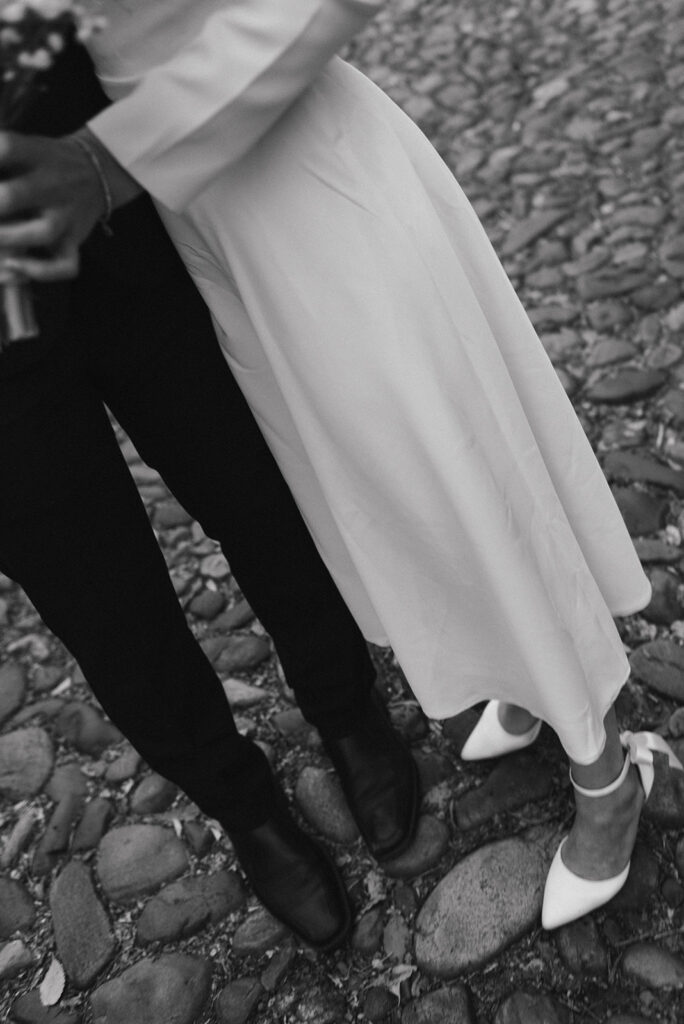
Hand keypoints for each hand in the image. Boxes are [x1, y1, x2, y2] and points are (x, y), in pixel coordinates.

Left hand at [0, 129, 142, 280]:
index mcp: (36, 153)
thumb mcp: (27, 146)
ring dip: (9, 239)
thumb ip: (4, 158)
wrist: (101, 170)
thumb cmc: (50, 162)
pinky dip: (40, 272)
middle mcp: (52, 184)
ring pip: (41, 232)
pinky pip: (64, 266)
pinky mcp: (75, 240)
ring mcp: (66, 216)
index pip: (8, 147)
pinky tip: (16, 266)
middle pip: (16, 193)